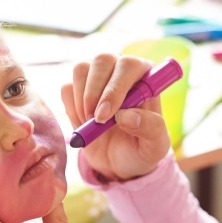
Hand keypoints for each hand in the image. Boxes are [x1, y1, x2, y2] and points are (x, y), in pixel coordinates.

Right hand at [62, 54, 171, 180]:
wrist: (118, 162)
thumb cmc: (141, 149)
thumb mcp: (154, 146)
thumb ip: (150, 128)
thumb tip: (126, 116)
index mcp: (146, 77)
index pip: (129, 65)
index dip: (115, 88)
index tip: (107, 116)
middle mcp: (121, 70)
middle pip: (103, 60)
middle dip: (95, 92)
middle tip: (96, 121)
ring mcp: (98, 76)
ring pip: (81, 69)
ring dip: (82, 100)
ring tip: (92, 123)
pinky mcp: (77, 88)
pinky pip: (67, 88)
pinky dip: (72, 108)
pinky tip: (84, 123)